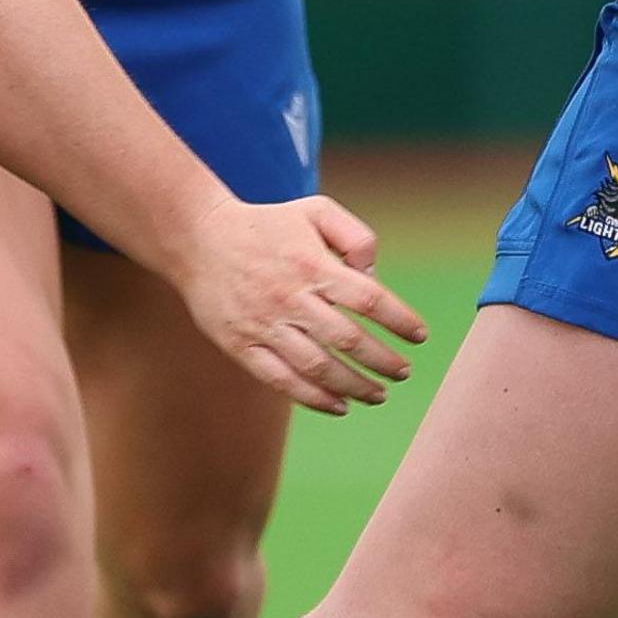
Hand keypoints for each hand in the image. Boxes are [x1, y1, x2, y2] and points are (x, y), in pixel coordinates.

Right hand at [161, 195, 430, 414]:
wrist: (197, 238)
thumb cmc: (266, 224)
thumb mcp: (315, 210)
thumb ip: (355, 236)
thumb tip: (376, 276)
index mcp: (312, 264)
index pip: (369, 299)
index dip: (400, 321)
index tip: (419, 336)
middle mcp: (290, 297)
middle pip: (349, 340)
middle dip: (384, 362)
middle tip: (404, 372)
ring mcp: (264, 325)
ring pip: (318, 367)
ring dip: (355, 387)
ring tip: (378, 395)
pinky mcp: (241, 345)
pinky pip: (281, 381)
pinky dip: (313, 398)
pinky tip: (339, 406)